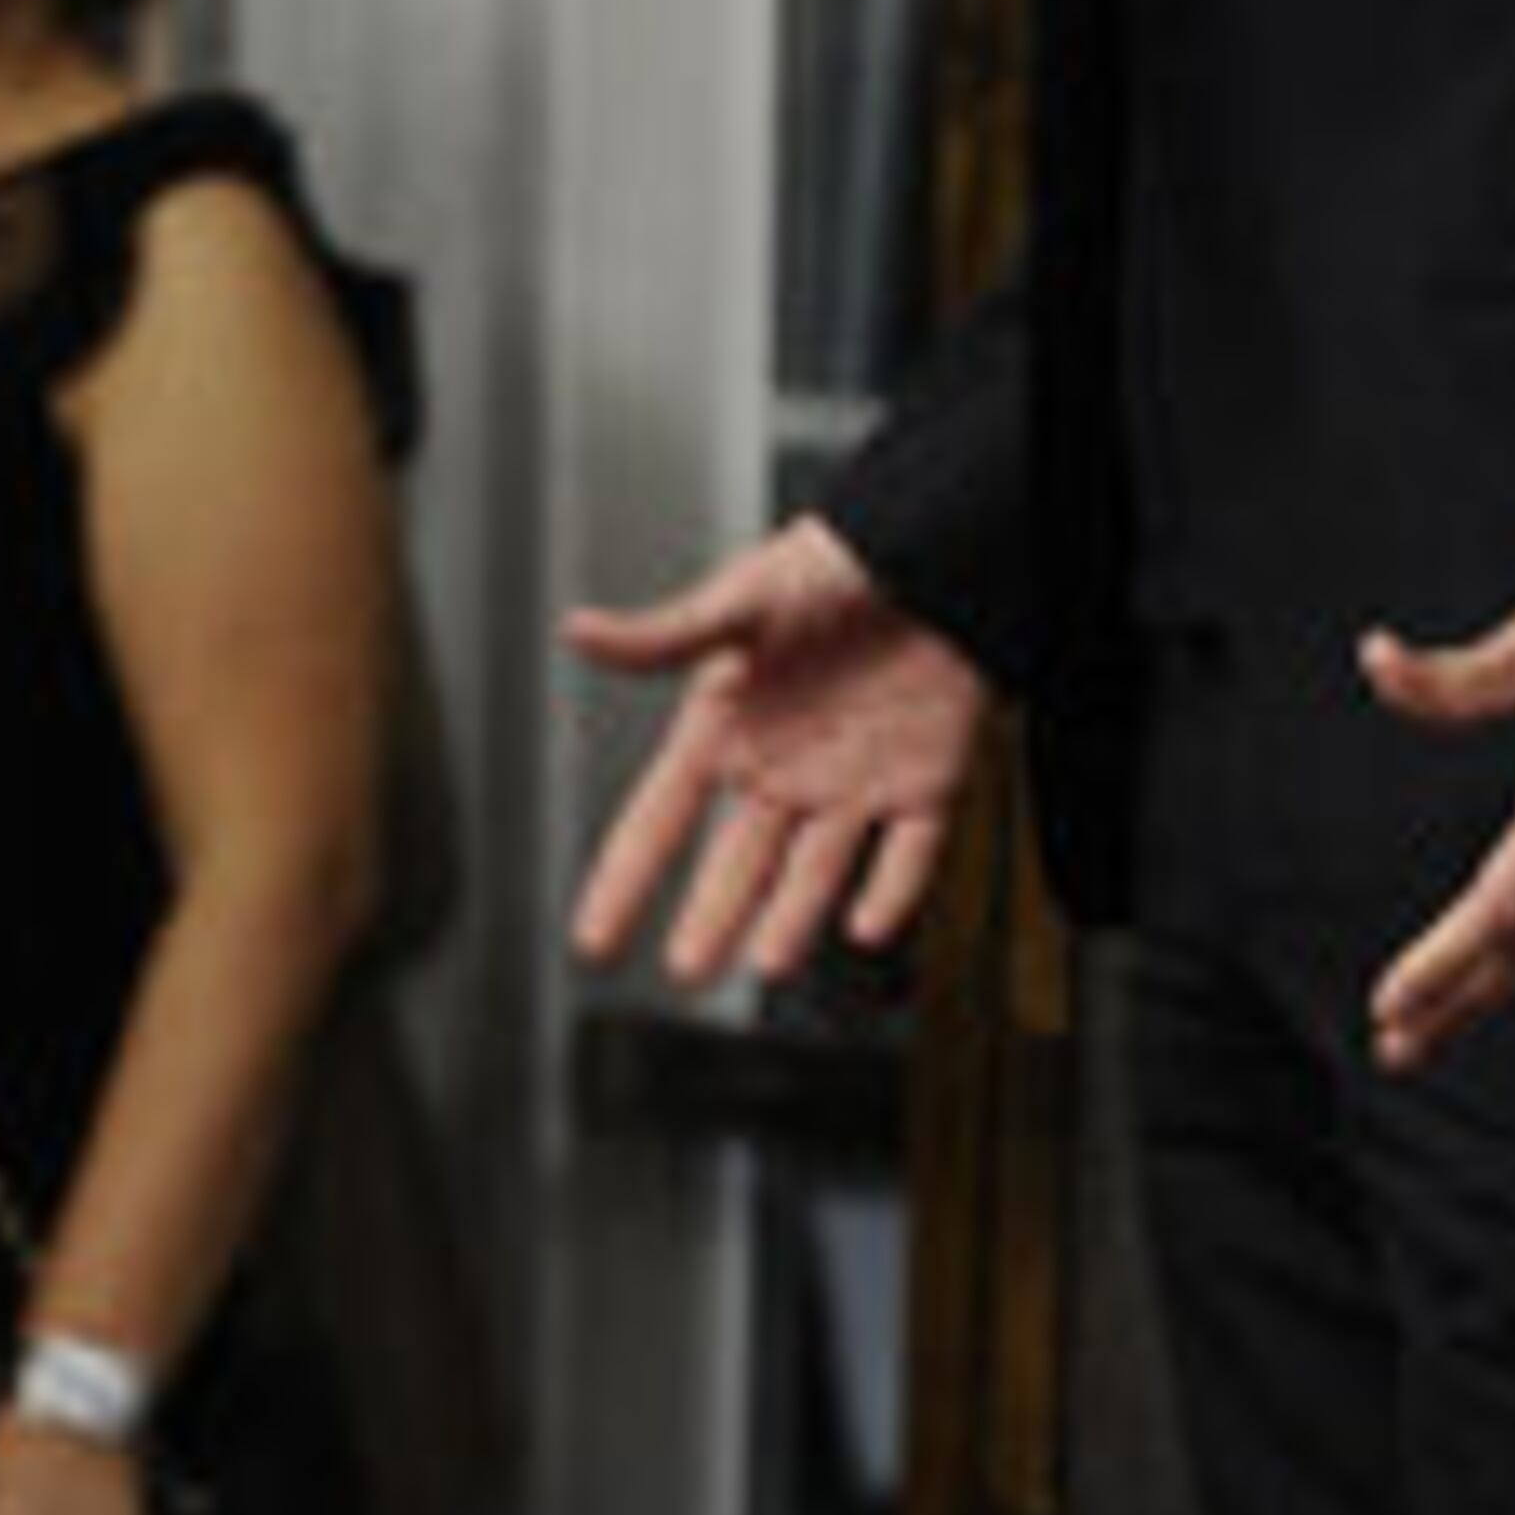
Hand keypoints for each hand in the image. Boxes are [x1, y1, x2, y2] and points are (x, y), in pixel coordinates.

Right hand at [567, 514, 991, 985]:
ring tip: (766, 963)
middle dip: (711, 918)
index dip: (624, 879)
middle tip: (685, 969)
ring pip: (816, 871)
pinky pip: (909, 852)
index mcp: (728, 730)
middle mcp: (784, 769)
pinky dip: (893, 890)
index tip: (592, 939)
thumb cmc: (832, 561)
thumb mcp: (741, 599)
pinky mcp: (925, 781)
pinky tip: (868, 926)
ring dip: (792, 917)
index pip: (659, 820)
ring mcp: (854, 783)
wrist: (936, 545)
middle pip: (738, 863)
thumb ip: (663, 636)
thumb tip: (577, 631)